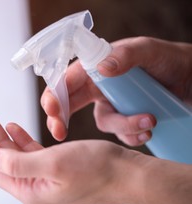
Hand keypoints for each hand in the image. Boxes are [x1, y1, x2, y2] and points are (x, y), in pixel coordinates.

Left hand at [0, 118, 139, 203]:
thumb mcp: (54, 163)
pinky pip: (29, 156)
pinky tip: (12, 128)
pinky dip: (19, 141)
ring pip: (13, 157)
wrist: (127, 175)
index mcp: (29, 191)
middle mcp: (32, 189)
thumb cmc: (96, 169)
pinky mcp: (54, 172)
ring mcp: (43, 181)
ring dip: (0, 139)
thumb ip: (19, 163)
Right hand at [41, 37, 191, 145]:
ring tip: (149, 121)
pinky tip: (149, 129)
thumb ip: (126, 54)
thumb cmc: (169, 59)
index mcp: (95, 68)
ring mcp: (112, 105)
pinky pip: (120, 134)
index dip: (53, 96)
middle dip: (60, 120)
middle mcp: (99, 87)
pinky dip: (133, 135)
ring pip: (103, 123)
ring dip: (123, 126)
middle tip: (59, 133)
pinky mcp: (126, 120)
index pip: (65, 81)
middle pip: (68, 105)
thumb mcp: (148, 50)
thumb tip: (101, 68)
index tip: (53, 111)